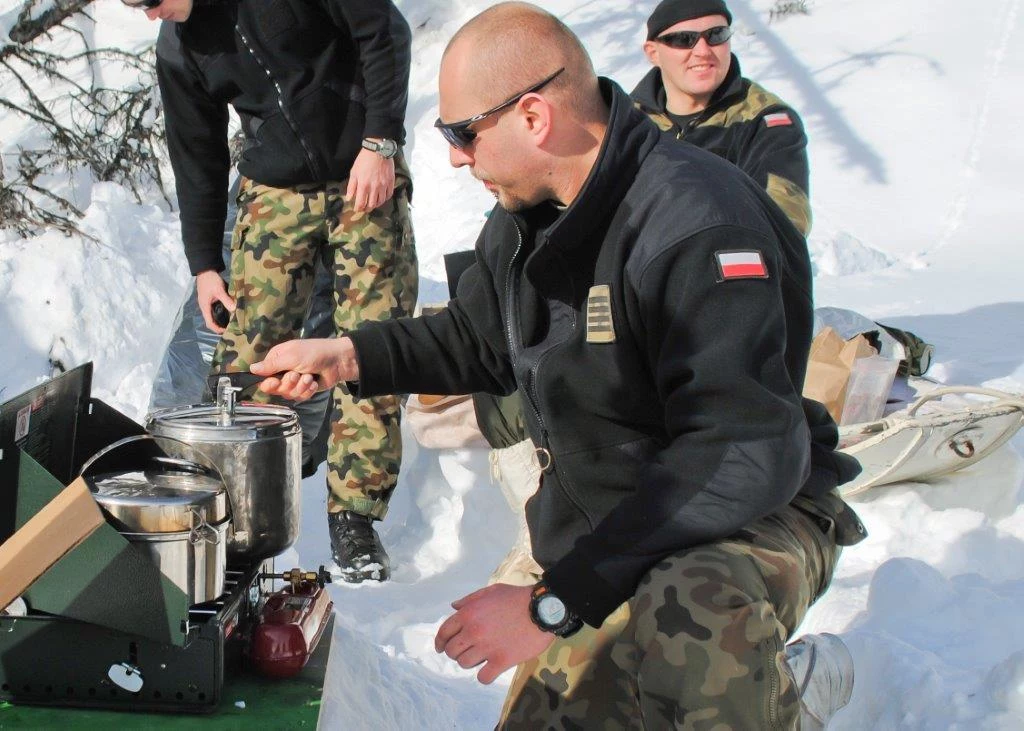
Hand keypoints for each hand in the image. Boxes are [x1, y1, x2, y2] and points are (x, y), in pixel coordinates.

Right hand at [196, 270, 234, 333]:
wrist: (205, 269)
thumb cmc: (210, 280)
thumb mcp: (219, 290)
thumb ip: (226, 300)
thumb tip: (235, 310)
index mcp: (205, 307)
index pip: (209, 323)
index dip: (217, 329)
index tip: (226, 331)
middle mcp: (205, 307)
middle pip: (211, 320)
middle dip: (220, 325)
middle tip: (231, 327)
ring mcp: (207, 303)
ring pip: (213, 315)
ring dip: (220, 319)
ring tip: (231, 321)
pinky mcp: (210, 299)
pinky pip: (215, 309)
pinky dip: (221, 312)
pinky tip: (229, 311)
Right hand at [250, 337, 359, 399]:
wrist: (338, 361)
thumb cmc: (314, 353)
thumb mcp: (291, 357)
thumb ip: (272, 365)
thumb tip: (251, 369)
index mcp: (276, 360)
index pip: (263, 377)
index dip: (268, 383)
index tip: (274, 382)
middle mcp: (283, 372)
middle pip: (275, 389)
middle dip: (287, 383)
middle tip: (296, 375)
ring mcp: (294, 382)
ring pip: (288, 394)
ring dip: (300, 386)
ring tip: (309, 377)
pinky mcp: (305, 390)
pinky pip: (300, 397)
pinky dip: (308, 391)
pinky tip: (314, 383)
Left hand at [346, 146, 394, 211]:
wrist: (378, 150)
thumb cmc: (363, 160)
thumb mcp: (354, 172)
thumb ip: (351, 186)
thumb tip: (349, 198)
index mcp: (363, 185)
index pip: (361, 203)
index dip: (358, 208)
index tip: (357, 209)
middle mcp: (374, 188)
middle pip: (371, 205)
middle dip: (367, 209)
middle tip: (365, 209)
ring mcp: (384, 186)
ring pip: (381, 201)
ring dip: (376, 205)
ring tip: (372, 204)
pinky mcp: (390, 182)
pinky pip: (389, 195)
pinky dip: (385, 199)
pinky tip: (381, 198)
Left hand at [434, 584, 553, 683]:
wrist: (542, 609)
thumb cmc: (517, 597)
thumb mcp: (491, 591)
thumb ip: (470, 600)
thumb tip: (453, 608)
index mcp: (468, 613)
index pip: (444, 632)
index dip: (440, 641)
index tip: (441, 647)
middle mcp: (473, 631)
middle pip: (452, 651)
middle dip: (456, 651)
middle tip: (467, 650)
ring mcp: (487, 648)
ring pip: (464, 664)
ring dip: (470, 662)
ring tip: (481, 657)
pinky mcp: (501, 661)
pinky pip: (483, 677)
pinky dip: (484, 675)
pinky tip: (491, 668)